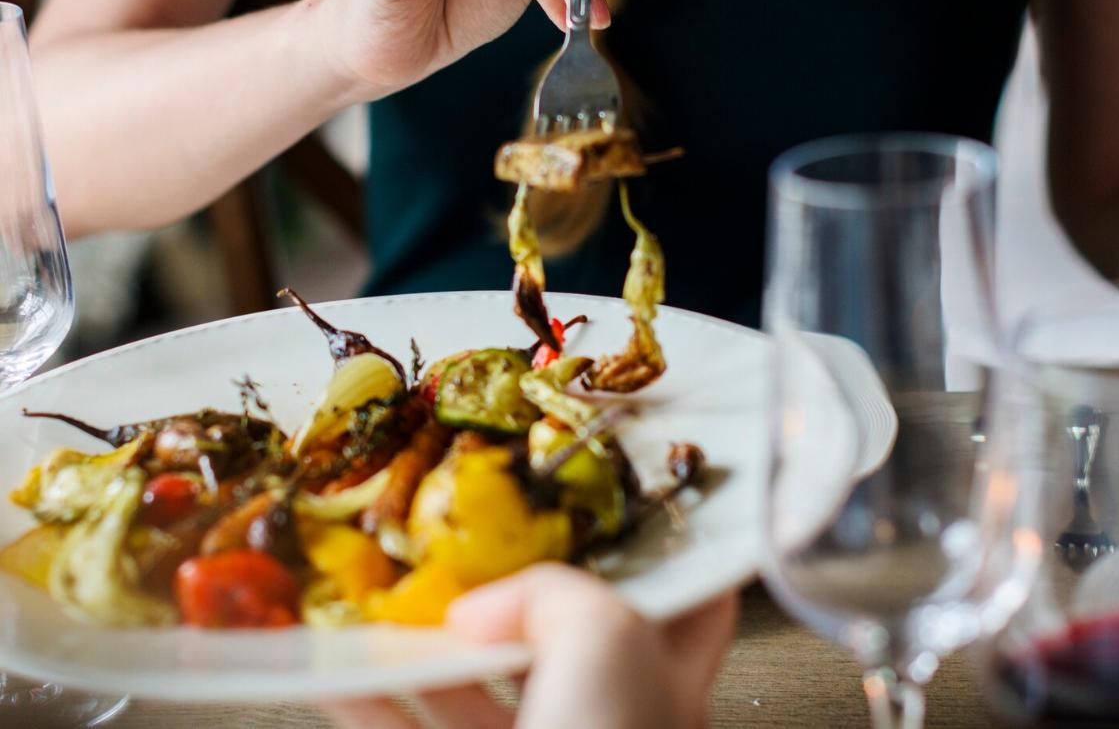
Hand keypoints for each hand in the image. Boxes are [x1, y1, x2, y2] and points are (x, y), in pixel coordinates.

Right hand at [324, 564, 737, 728]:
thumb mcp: (607, 640)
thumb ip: (556, 594)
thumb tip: (487, 605)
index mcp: (667, 680)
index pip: (686, 603)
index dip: (657, 553)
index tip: (611, 508)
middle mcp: (607, 719)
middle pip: (558, 637)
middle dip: (506, 593)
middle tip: (463, 547)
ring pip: (475, 688)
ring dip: (423, 643)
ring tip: (381, 600)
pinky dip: (368, 700)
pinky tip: (335, 671)